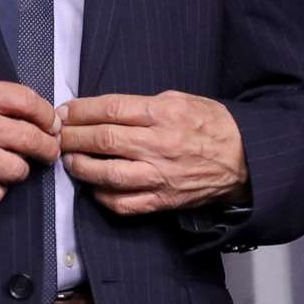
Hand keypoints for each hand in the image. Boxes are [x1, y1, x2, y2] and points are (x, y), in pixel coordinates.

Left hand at [59, 91, 246, 216]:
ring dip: (81, 167)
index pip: (110, 110)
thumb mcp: (182, 100)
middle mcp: (159, 145)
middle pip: (103, 140)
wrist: (245, 160)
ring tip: (69, 160)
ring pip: (108, 174)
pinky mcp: (163, 200)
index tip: (64, 112)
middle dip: (72, 137)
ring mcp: (160, 176)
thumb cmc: (213, 126)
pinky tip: (93, 188)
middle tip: (58, 135)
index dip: (80, 111)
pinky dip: (102, 197)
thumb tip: (105, 111)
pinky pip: (124, 203)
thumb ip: (144, 105)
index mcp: (164, 114)